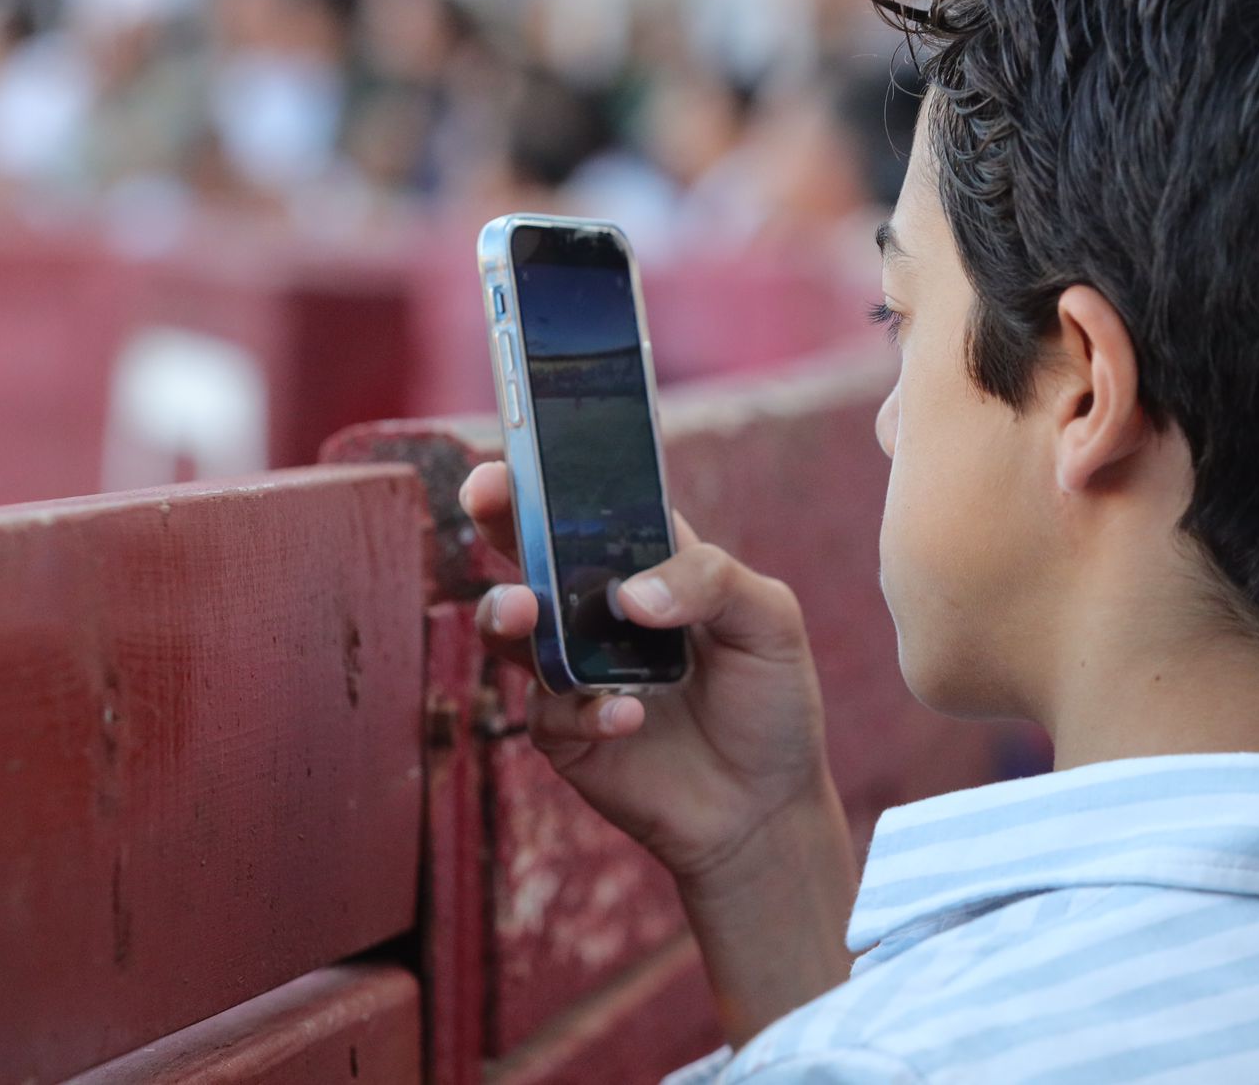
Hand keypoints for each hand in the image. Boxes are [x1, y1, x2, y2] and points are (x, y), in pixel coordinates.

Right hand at [460, 461, 856, 1044]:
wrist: (766, 806)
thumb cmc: (772, 700)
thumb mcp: (770, 621)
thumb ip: (713, 582)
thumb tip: (632, 595)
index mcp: (650, 564)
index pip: (594, 506)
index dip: (553, 475)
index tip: (521, 452)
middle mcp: (600, 610)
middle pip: (532, 551)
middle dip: (500, 518)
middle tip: (486, 498)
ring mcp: (576, 670)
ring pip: (512, 627)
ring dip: (508, 611)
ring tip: (527, 609)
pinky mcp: (566, 733)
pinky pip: (548, 710)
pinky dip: (583, 709)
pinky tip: (627, 716)